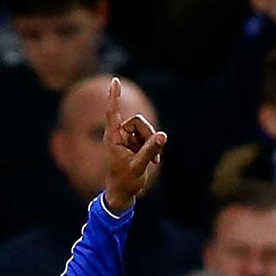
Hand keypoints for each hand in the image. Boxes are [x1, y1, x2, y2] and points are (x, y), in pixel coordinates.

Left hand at [100, 77, 165, 214]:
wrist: (122, 194)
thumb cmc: (125, 182)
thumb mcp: (139, 166)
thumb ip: (150, 150)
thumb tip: (163, 135)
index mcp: (113, 138)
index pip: (113, 112)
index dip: (115, 96)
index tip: (115, 81)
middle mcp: (119, 135)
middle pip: (138, 122)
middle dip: (148, 135)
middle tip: (154, 154)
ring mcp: (127, 139)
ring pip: (145, 130)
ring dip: (152, 144)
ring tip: (153, 161)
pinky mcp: (134, 145)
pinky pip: (148, 138)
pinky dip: (153, 148)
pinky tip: (154, 162)